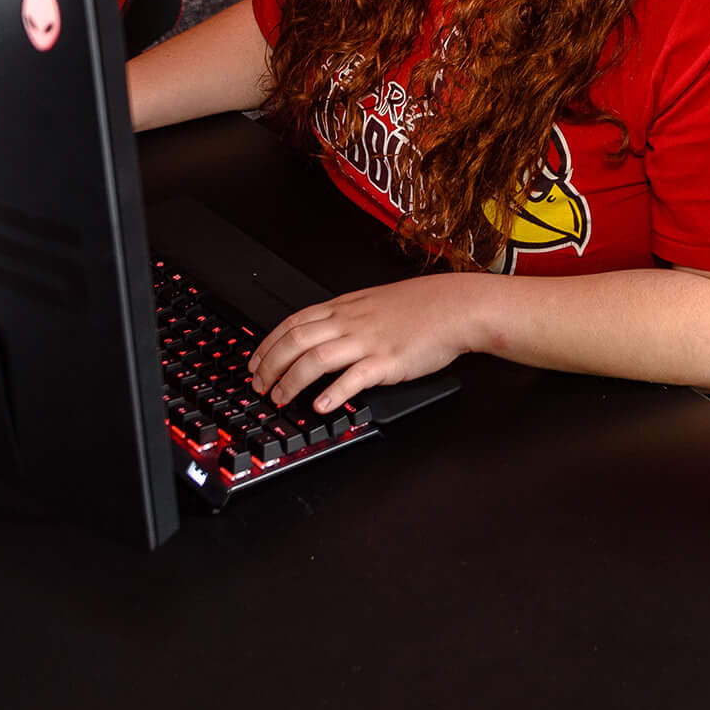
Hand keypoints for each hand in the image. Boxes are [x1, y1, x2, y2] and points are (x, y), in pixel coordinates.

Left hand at [248, 274, 483, 410]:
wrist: (455, 307)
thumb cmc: (420, 307)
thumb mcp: (373, 303)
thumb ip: (346, 318)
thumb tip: (323, 335)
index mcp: (344, 308)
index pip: (293, 323)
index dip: (268, 345)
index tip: (254, 363)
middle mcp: (350, 322)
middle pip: (296, 341)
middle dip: (270, 366)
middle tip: (259, 387)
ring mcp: (367, 341)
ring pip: (316, 358)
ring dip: (292, 381)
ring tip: (280, 399)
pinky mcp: (387, 361)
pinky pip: (354, 377)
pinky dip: (334, 393)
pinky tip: (322, 406)